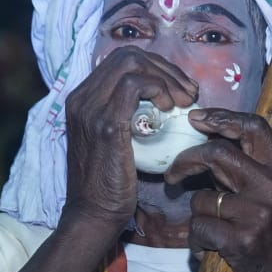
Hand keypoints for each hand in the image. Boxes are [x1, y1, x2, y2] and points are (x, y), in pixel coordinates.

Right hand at [61, 47, 197, 233]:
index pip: (122, 61)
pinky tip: (171, 108)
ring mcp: (91, 109)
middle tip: (189, 93)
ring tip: (184, 101)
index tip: (181, 90)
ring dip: (166, 77)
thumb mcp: (116, 142)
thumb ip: (128, 116)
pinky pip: (135, 86)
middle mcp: (81, 98)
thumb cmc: (111, 185)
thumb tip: (162, 101)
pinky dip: (159, 89)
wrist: (94, 215)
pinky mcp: (106, 123)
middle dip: (166, 68)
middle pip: (128, 56)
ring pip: (132, 63)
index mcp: (83, 99)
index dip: (157, 68)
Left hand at [163, 109, 271, 271]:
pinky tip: (211, 250)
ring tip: (212, 234)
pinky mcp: (241, 241)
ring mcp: (258, 214)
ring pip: (202, 198)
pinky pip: (199, 228)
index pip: (253, 127)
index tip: (196, 119)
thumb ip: (249, 173)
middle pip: (217, 153)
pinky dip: (197, 241)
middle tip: (173, 175)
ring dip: (198, 217)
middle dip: (186, 161)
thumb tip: (208, 146)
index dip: (221, 118)